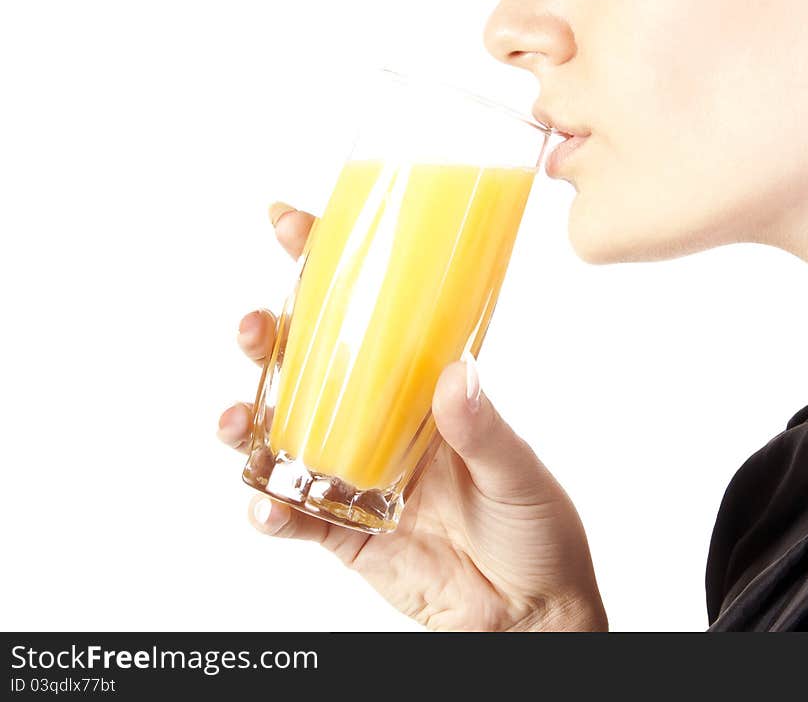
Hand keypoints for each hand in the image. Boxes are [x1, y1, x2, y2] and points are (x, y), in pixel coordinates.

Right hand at [217, 202, 606, 631]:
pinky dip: (270, 508)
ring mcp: (354, 476)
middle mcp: (380, 426)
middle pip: (308, 368)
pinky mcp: (342, 531)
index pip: (372, 319)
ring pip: (283, 435)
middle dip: (270, 339)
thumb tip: (454, 377)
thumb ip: (483, 429)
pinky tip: (267, 504)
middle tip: (255, 327)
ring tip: (237, 421)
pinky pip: (292, 514)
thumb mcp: (518, 472)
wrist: (526, 617)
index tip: (293, 225)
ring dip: (247, 421)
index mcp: (422, 394)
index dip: (329, 269)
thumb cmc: (535, 531)